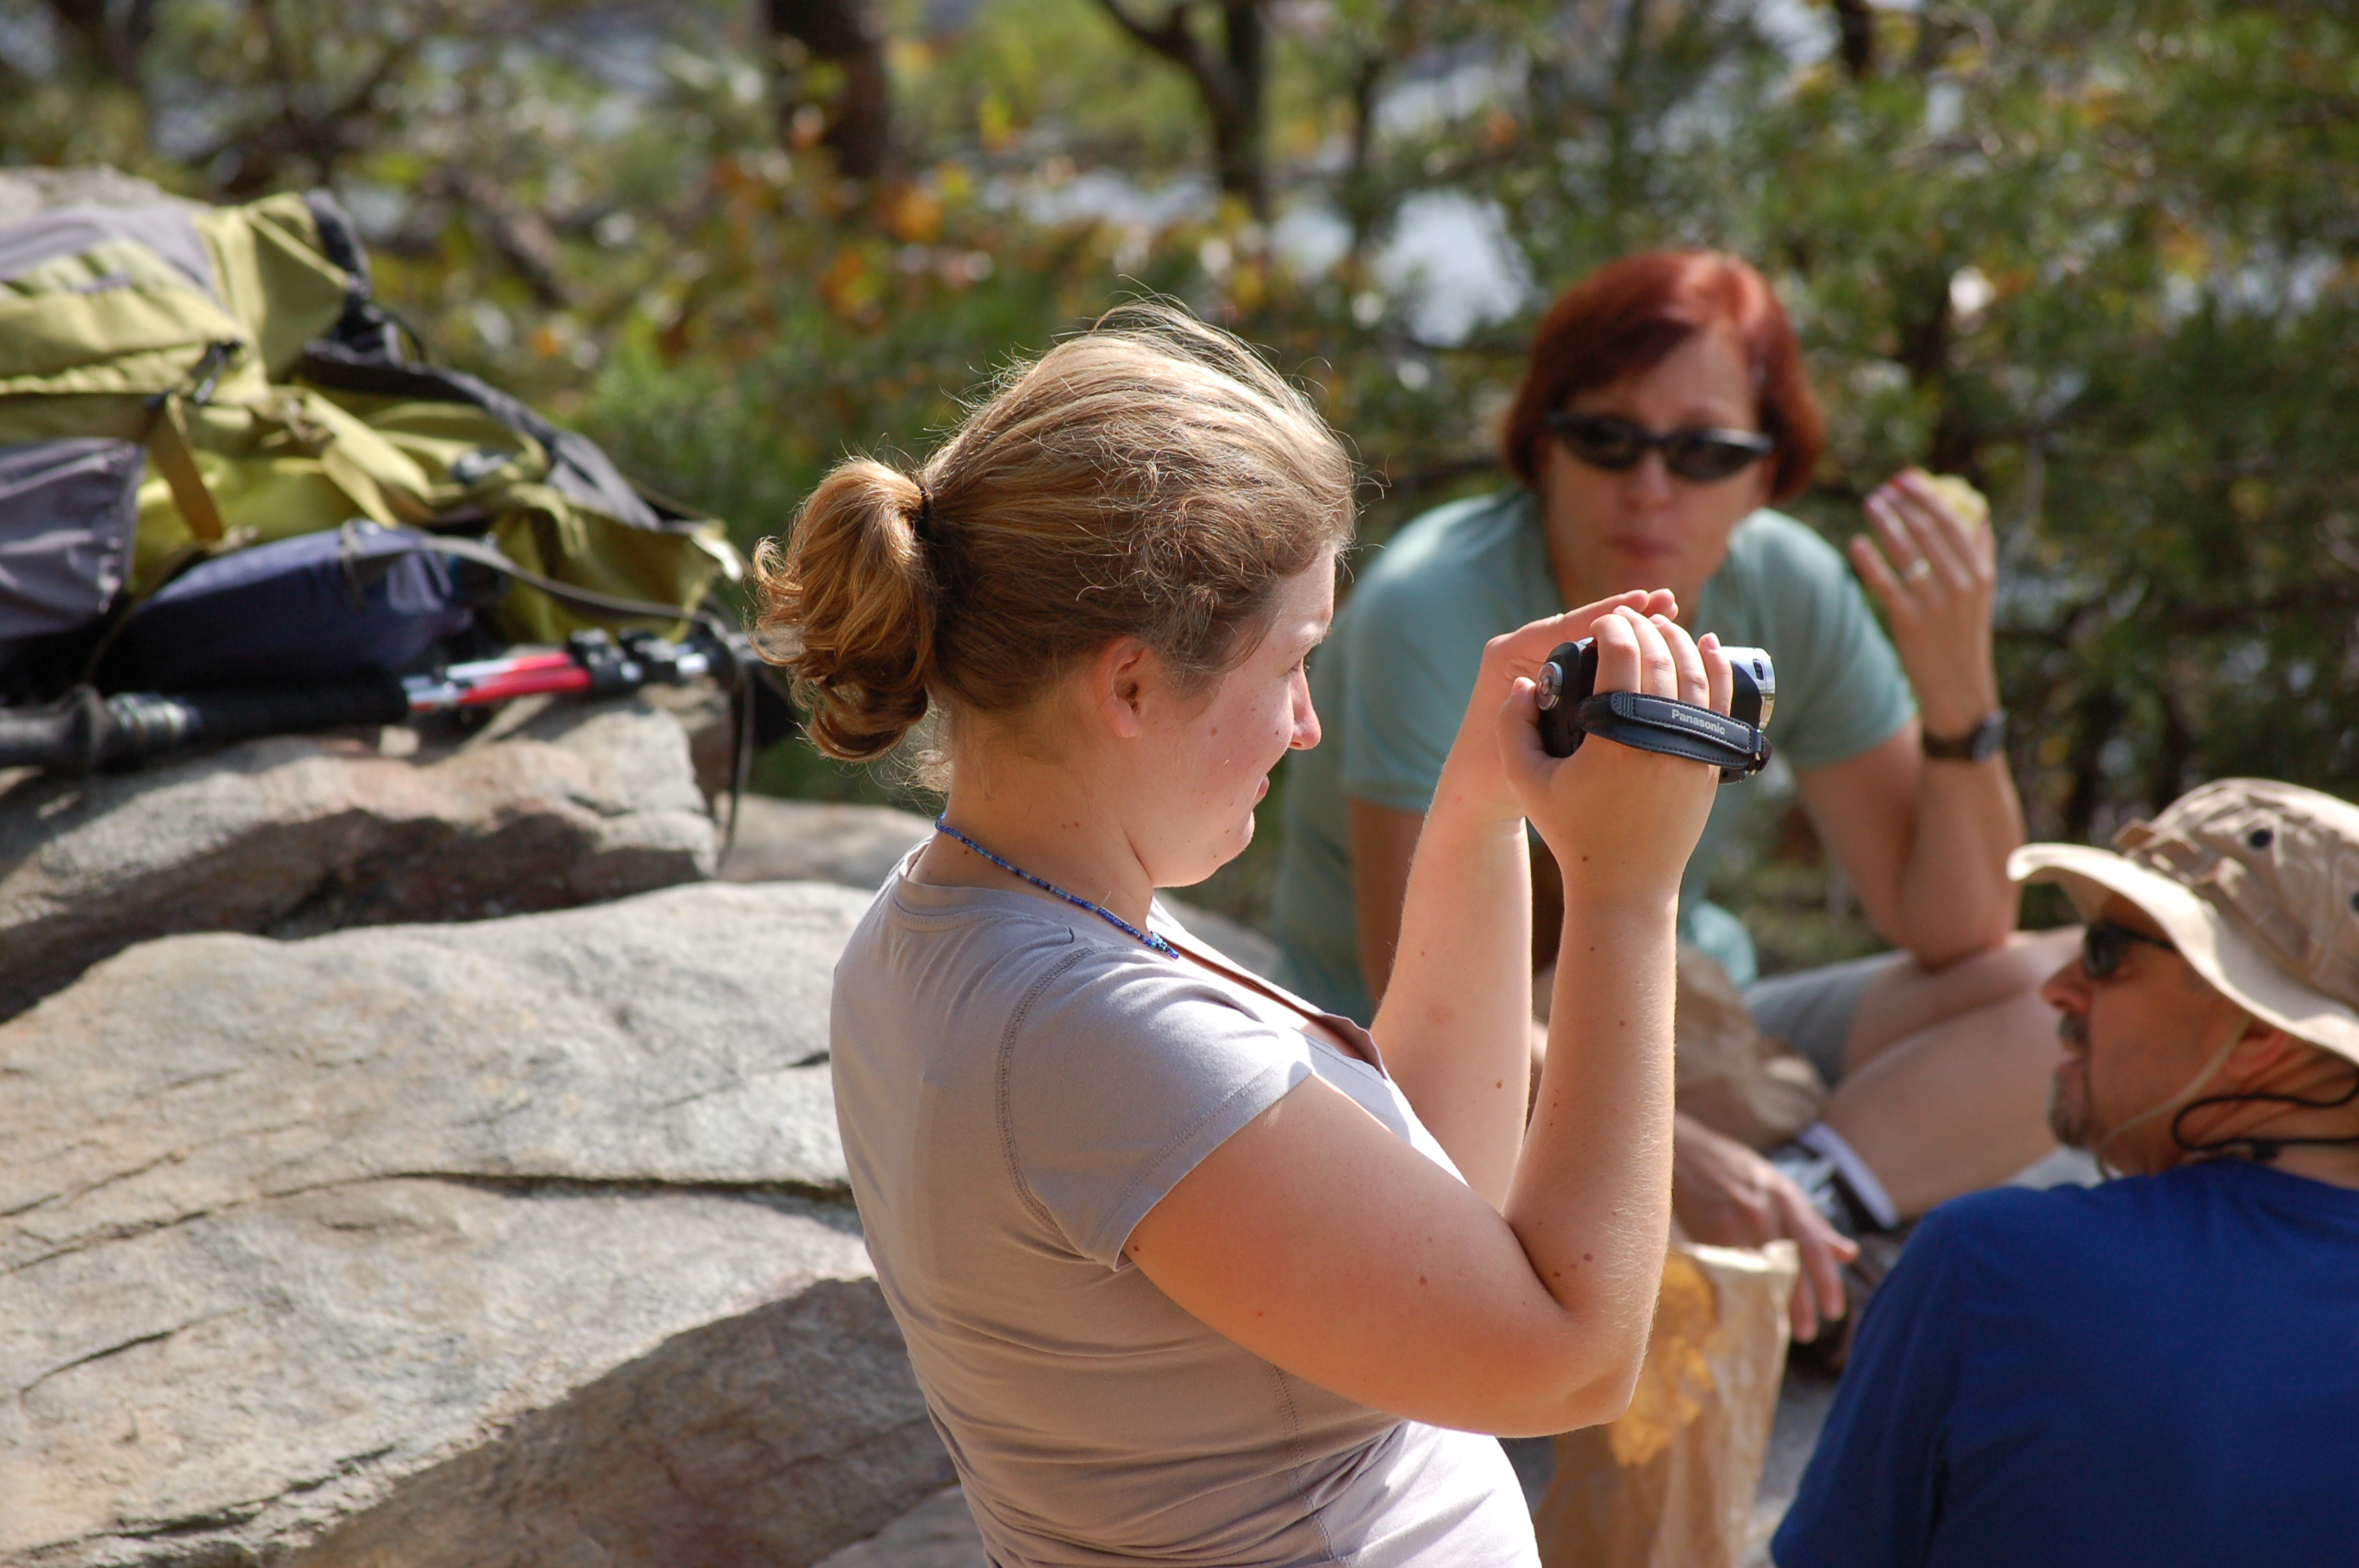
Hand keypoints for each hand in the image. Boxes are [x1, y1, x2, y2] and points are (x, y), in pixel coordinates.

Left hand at [1440, 588, 1677, 828]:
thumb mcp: (1510, 743)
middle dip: (1626, 616)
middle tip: (1667, 602)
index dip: (1606, 615)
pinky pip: (1595, 661)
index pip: (1565, 626)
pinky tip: (1660, 651)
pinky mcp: (1557, 682)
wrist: (1483, 794)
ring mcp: (1543, 666)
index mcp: (1508, 655)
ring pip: (1594, 642)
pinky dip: (1625, 655)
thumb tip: (1531, 684)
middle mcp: (1524, 652)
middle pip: (1584, 626)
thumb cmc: (1493, 772)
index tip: (1643, 602)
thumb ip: (1520, 715)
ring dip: (1631, 632)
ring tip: (1670, 614)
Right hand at [1495, 607, 1730, 905]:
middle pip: (1659, 655)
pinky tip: (1705, 643)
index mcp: (1615, 736)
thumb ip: (1510, 729)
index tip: (1598, 623)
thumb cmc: (1572, 832)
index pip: (1620, 654)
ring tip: (1655, 628)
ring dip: (1675, 639)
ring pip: (1694, 670)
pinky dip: (1713, 664)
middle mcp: (1660, 736)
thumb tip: (1520, 683)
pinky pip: (1719, 698)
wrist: (1626, 883)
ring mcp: (1693, 747)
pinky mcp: (1712, 760)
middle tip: (1623, 621)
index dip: (1609, 626)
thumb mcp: (1525, 782)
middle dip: (1641, 627)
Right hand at [1670, 1112, 1857, 1343]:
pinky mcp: (1705, 1232)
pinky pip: (1729, 1271)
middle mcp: (1762, 1208)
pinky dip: (1740, 1292)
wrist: (1680, 1149)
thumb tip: (1849, 1254)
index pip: (1814, 1245)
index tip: (1834, 1312)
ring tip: (1777, 1328)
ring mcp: (1732, 1220)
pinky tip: (1743, 1310)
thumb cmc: (1734, 1169)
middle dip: (1800, 1304)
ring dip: (1770, 1303)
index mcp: (1785, 1196)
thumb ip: (1813, 1222)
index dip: (1827, 1282)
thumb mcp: (1778, 1186)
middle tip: (1807, 1332)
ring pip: (1759, 1273)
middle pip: (1789, 1266)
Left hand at [1848, 470, 2000, 738]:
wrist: (1960, 691)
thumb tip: (1980, 514)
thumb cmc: (1965, 639)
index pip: (1952, 522)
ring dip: (1884, 522)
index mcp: (1980, 574)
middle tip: (1882, 489)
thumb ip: (1981, 555)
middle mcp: (1961, 585)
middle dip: (1902, 504)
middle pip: (1927, 531)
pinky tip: (1855, 543)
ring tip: (1869, 504)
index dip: (1927, 496)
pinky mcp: (1908, 622)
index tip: (1906, 478)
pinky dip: (1868, 559)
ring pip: (1905, 551)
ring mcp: (1935, 603)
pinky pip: (1884, 582)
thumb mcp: (1983, 596)